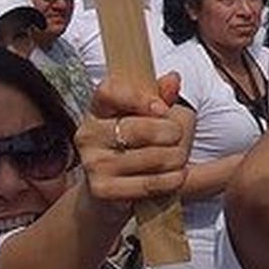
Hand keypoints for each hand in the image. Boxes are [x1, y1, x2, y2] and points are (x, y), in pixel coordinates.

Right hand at [76, 72, 189, 219]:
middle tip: (178, 135)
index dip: (138, 98)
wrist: (111, 189)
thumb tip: (173, 79)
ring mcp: (92, 163)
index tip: (162, 109)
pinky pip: (148, 183)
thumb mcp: (143, 117)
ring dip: (174, 158)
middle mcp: (88, 134)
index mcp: (97, 109)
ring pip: (149, 157)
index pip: (109, 92)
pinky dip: (170, 179)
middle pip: (136, 128)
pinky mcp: (102, 189)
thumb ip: (159, 97)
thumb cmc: (133, 144)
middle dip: (168, 132)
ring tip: (180, 158)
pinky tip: (178, 175)